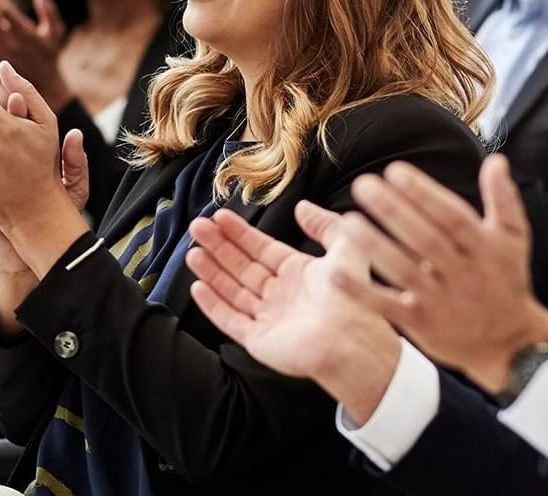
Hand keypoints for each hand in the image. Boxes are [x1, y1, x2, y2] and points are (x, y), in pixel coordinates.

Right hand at [187, 207, 402, 419]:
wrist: (354, 339)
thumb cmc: (355, 295)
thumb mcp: (346, 247)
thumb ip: (324, 224)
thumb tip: (302, 207)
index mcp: (299, 274)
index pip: (262, 249)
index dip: (241, 233)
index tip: (220, 216)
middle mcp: (282, 295)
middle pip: (242, 267)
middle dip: (219, 246)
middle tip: (197, 227)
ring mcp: (269, 318)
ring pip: (232, 291)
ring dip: (212, 271)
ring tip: (192, 251)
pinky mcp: (259, 340)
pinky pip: (230, 320)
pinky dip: (213, 305)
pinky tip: (197, 287)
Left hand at [337, 155, 547, 393]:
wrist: (508, 342)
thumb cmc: (505, 279)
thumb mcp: (512, 238)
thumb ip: (502, 198)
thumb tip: (496, 159)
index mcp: (482, 247)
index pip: (451, 216)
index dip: (424, 194)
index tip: (394, 171)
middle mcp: (462, 273)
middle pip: (424, 239)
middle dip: (393, 211)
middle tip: (363, 185)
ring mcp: (440, 300)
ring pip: (404, 271)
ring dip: (374, 247)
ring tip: (348, 222)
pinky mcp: (421, 324)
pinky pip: (388, 306)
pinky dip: (362, 291)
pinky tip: (336, 272)